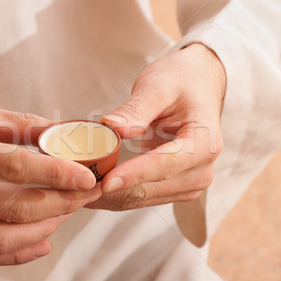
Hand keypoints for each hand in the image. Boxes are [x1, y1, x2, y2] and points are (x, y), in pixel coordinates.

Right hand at [0, 92, 99, 265]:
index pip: (16, 167)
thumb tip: (64, 131)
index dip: (57, 174)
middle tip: (85, 195)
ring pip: (1, 239)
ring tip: (65, 213)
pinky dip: (16, 254)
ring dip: (43, 230)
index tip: (88, 177)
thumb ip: (19, 125)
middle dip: (61, 204)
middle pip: (15, 209)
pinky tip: (41, 242)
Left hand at [86, 43, 225, 210]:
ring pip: (144, 199)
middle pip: (152, 189)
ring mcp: (190, 183)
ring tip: (76, 192)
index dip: (134, 175)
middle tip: (76, 188)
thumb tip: (112, 128)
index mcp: (204, 142)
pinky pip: (142, 198)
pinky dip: (116, 196)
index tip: (105, 182)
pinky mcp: (175, 188)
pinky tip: (90, 190)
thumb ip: (136, 109)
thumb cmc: (179, 81)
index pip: (166, 164)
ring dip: (111, 198)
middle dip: (115, 191)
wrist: (197, 85)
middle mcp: (202, 169)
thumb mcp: (158, 85)